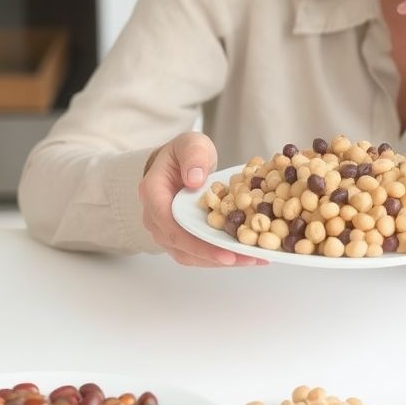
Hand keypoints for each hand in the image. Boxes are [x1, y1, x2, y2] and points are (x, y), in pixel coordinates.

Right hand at [138, 131, 264, 267]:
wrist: (180, 162)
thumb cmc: (184, 153)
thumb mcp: (191, 144)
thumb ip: (193, 156)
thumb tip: (195, 179)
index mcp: (153, 194)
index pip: (170, 226)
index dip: (196, 243)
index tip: (224, 253)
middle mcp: (155, 218)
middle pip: (182, 247)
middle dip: (215, 257)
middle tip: (247, 258)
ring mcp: (167, 230)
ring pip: (191, 255)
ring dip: (221, 261)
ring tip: (252, 258)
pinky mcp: (181, 237)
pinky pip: (198, 253)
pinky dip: (221, 256)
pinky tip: (246, 254)